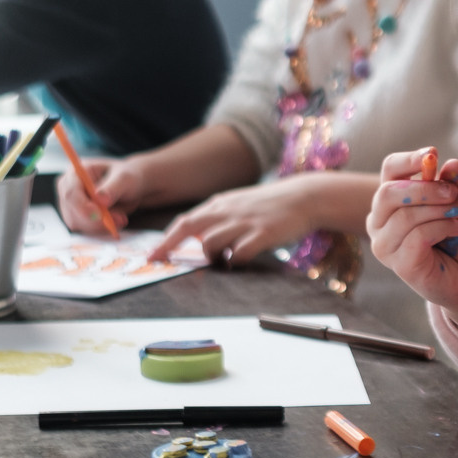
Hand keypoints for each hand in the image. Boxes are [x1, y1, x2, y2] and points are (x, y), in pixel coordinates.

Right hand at [56, 156, 137, 235]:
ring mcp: (71, 205)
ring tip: (121, 218)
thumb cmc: (125, 177)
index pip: (70, 192)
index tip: (99, 215)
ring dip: (101, 225)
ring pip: (78, 223)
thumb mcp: (124, 178)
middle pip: (72, 211)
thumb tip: (100, 200)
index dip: (82, 205)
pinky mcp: (77, 218)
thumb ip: (112, 188)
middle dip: (95, 220)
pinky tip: (115, 222)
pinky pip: (85, 230)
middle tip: (120, 219)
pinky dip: (101, 229)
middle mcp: (69, 189)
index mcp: (77, 172)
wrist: (131, 187)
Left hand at [148, 178, 325, 263]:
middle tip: (158, 261)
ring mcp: (245, 222)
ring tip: (224, 259)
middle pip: (189, 228)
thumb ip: (219, 218)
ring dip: (211, 256)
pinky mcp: (262, 234)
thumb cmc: (270, 205)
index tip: (152, 254)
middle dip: (170, 245)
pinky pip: (239, 253)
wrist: (304, 197)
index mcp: (220, 204)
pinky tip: (242, 259)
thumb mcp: (239, 204)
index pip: (184, 221)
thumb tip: (199, 239)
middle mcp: (228, 211)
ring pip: (211, 243)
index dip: (166, 238)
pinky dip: (235, 260)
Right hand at [366, 147, 457, 336]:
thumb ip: (452, 185)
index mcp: (389, 200)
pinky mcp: (399, 265)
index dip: (409, 159)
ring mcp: (384, 246)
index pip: (389, 170)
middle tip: (454, 191)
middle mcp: (378, 222)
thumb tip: (451, 165)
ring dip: (442, 209)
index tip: (433, 153)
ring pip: (406, 215)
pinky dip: (444, 226)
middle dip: (425, 188)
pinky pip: (419, 236)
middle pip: (389, 192)